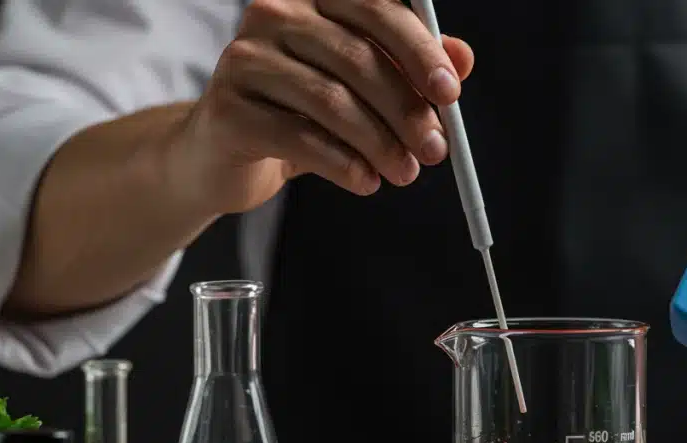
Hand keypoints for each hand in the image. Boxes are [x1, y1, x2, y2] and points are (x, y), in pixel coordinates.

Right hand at [170, 0, 474, 213]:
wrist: (223, 154)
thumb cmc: (300, 114)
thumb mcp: (361, 90)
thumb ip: (409, 69)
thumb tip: (463, 59)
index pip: (375, 8)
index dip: (418, 50)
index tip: (450, 93)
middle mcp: (273, 15)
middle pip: (357, 58)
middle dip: (407, 110)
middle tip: (436, 150)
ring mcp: (244, 59)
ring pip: (332, 100)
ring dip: (381, 143)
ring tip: (405, 172)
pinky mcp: (228, 109)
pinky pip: (299, 137)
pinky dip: (343, 164)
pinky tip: (366, 182)